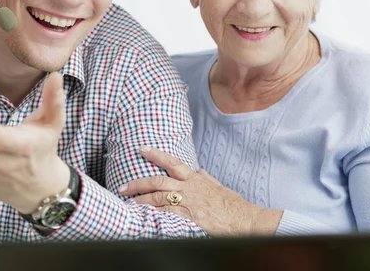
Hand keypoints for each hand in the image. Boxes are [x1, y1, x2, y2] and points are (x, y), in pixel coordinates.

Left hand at [119, 147, 281, 235]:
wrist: (246, 220)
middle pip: (158, 181)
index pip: (172, 162)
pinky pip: (167, 216)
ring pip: (158, 198)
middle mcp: (189, 189)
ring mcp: (188, 203)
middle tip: (123, 186)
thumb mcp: (219, 187)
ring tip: (129, 203)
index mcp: (196, 180)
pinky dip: (154, 216)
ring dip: (142, 201)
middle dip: (138, 183)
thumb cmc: (234, 206)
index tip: (141, 149)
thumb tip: (199, 170)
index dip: (155, 154)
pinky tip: (144, 217)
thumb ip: (207, 179)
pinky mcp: (189, 218)